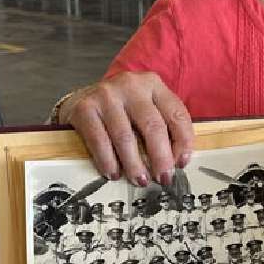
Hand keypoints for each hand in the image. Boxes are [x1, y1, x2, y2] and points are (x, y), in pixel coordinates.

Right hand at [57, 72, 193, 185]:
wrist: (80, 98)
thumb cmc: (120, 108)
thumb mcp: (145, 106)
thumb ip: (162, 125)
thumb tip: (175, 161)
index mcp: (153, 84)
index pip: (176, 113)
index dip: (183, 142)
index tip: (181, 164)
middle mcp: (131, 85)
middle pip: (153, 126)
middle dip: (161, 157)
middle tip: (163, 178)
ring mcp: (106, 95)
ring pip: (126, 137)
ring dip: (134, 164)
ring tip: (140, 180)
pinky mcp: (85, 108)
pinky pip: (100, 141)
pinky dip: (108, 161)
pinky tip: (114, 173)